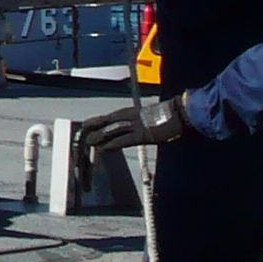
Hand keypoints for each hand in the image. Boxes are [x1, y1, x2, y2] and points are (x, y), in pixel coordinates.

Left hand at [75, 94, 189, 154]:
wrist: (179, 114)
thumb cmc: (168, 117)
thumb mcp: (150, 119)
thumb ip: (140, 124)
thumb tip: (137, 129)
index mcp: (132, 112)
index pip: (110, 117)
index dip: (99, 121)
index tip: (87, 124)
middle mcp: (131, 116)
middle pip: (107, 121)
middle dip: (95, 127)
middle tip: (83, 132)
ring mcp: (135, 125)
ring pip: (112, 130)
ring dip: (100, 137)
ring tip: (88, 142)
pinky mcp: (142, 135)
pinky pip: (124, 140)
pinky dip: (113, 145)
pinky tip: (104, 149)